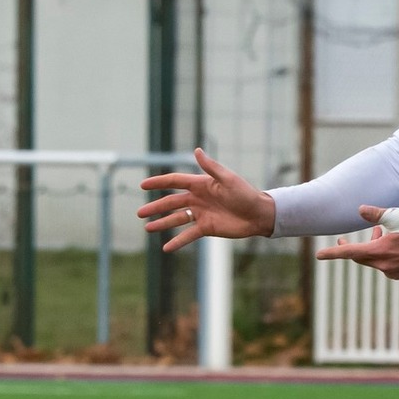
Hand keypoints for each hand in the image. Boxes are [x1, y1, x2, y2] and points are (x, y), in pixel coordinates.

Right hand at [136, 148, 274, 251]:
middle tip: (139, 213)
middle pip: (171, 202)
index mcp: (201, 184)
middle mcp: (198, 199)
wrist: (259, 215)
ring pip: (176, 219)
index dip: (158, 182)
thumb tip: (196, 150)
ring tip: (147, 228)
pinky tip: (166, 248)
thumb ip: (211, 167)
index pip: (175, 182)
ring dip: (162, 224)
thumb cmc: (246, 194)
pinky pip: (188, 235)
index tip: (142, 185)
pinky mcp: (207, 228)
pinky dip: (177, 241)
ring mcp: (201, 214)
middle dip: (155, 207)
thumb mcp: (228, 179)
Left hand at [313, 206, 398, 279]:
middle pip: (359, 257)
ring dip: (371, 247)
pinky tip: (391, 244)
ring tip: (378, 232)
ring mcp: (391, 272)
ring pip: (372, 260)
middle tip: (342, 240)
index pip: (349, 252)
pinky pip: (384, 265)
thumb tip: (360, 210)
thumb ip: (376, 214)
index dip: (333, 253)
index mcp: (379, 251)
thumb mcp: (397, 216)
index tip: (318, 255)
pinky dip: (382, 254)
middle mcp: (383, 265)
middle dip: (351, 248)